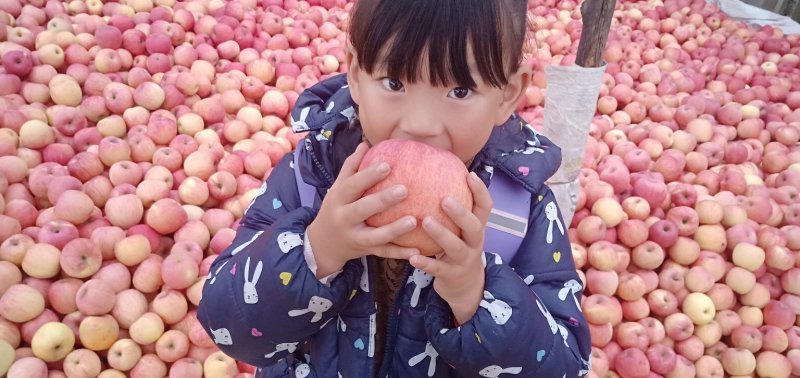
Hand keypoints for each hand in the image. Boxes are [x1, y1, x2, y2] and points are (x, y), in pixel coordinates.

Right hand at [307, 142, 419, 277]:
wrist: (322, 244)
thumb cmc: (335, 209)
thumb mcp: (337, 188)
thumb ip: (351, 167)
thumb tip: (365, 143)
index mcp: (338, 199)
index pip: (353, 185)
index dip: (368, 175)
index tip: (388, 165)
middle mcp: (344, 219)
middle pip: (362, 209)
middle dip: (382, 200)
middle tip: (404, 189)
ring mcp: (355, 237)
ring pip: (374, 236)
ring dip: (394, 229)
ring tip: (413, 220)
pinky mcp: (365, 252)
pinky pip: (384, 253)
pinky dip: (400, 253)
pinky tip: (416, 251)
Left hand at [409, 171, 492, 323]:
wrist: (465, 287)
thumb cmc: (457, 247)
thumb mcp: (461, 230)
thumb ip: (452, 209)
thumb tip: (432, 173)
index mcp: (477, 228)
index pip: (485, 207)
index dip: (480, 191)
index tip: (469, 174)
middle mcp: (474, 243)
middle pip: (474, 227)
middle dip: (461, 213)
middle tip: (444, 199)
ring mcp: (464, 260)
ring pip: (456, 247)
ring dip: (441, 234)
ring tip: (425, 221)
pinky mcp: (451, 276)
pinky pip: (438, 269)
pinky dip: (425, 263)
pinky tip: (412, 257)